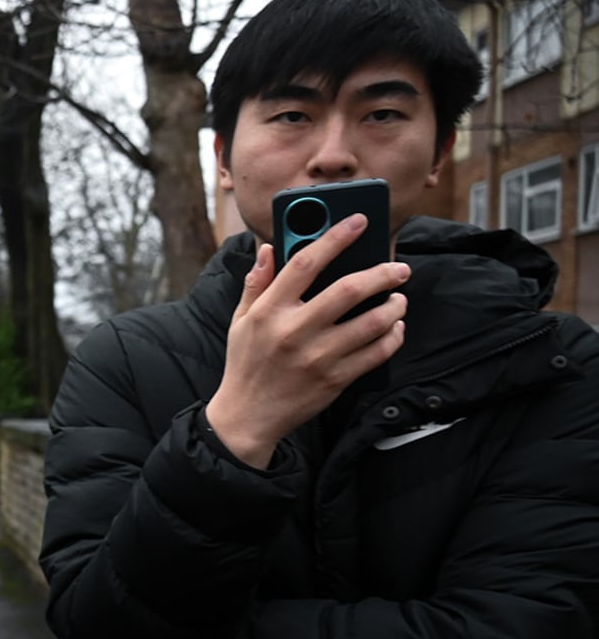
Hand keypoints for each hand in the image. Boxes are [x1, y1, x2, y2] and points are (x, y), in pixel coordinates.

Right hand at [205, 214, 409, 467]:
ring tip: (398, 299)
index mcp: (269, 311)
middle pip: (349, 289)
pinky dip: (393, 337)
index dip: (336, 237)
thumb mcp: (240, 320)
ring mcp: (317, 358)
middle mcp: (294, 331)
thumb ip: (256, 283)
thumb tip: (270, 249)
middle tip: (398, 268)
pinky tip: (394, 328)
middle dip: (382, 273)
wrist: (247, 418)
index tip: (359, 220)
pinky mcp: (334, 380)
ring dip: (394, 306)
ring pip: (372, 322)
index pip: (306, 263)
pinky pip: (376, 353)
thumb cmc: (246, 364)